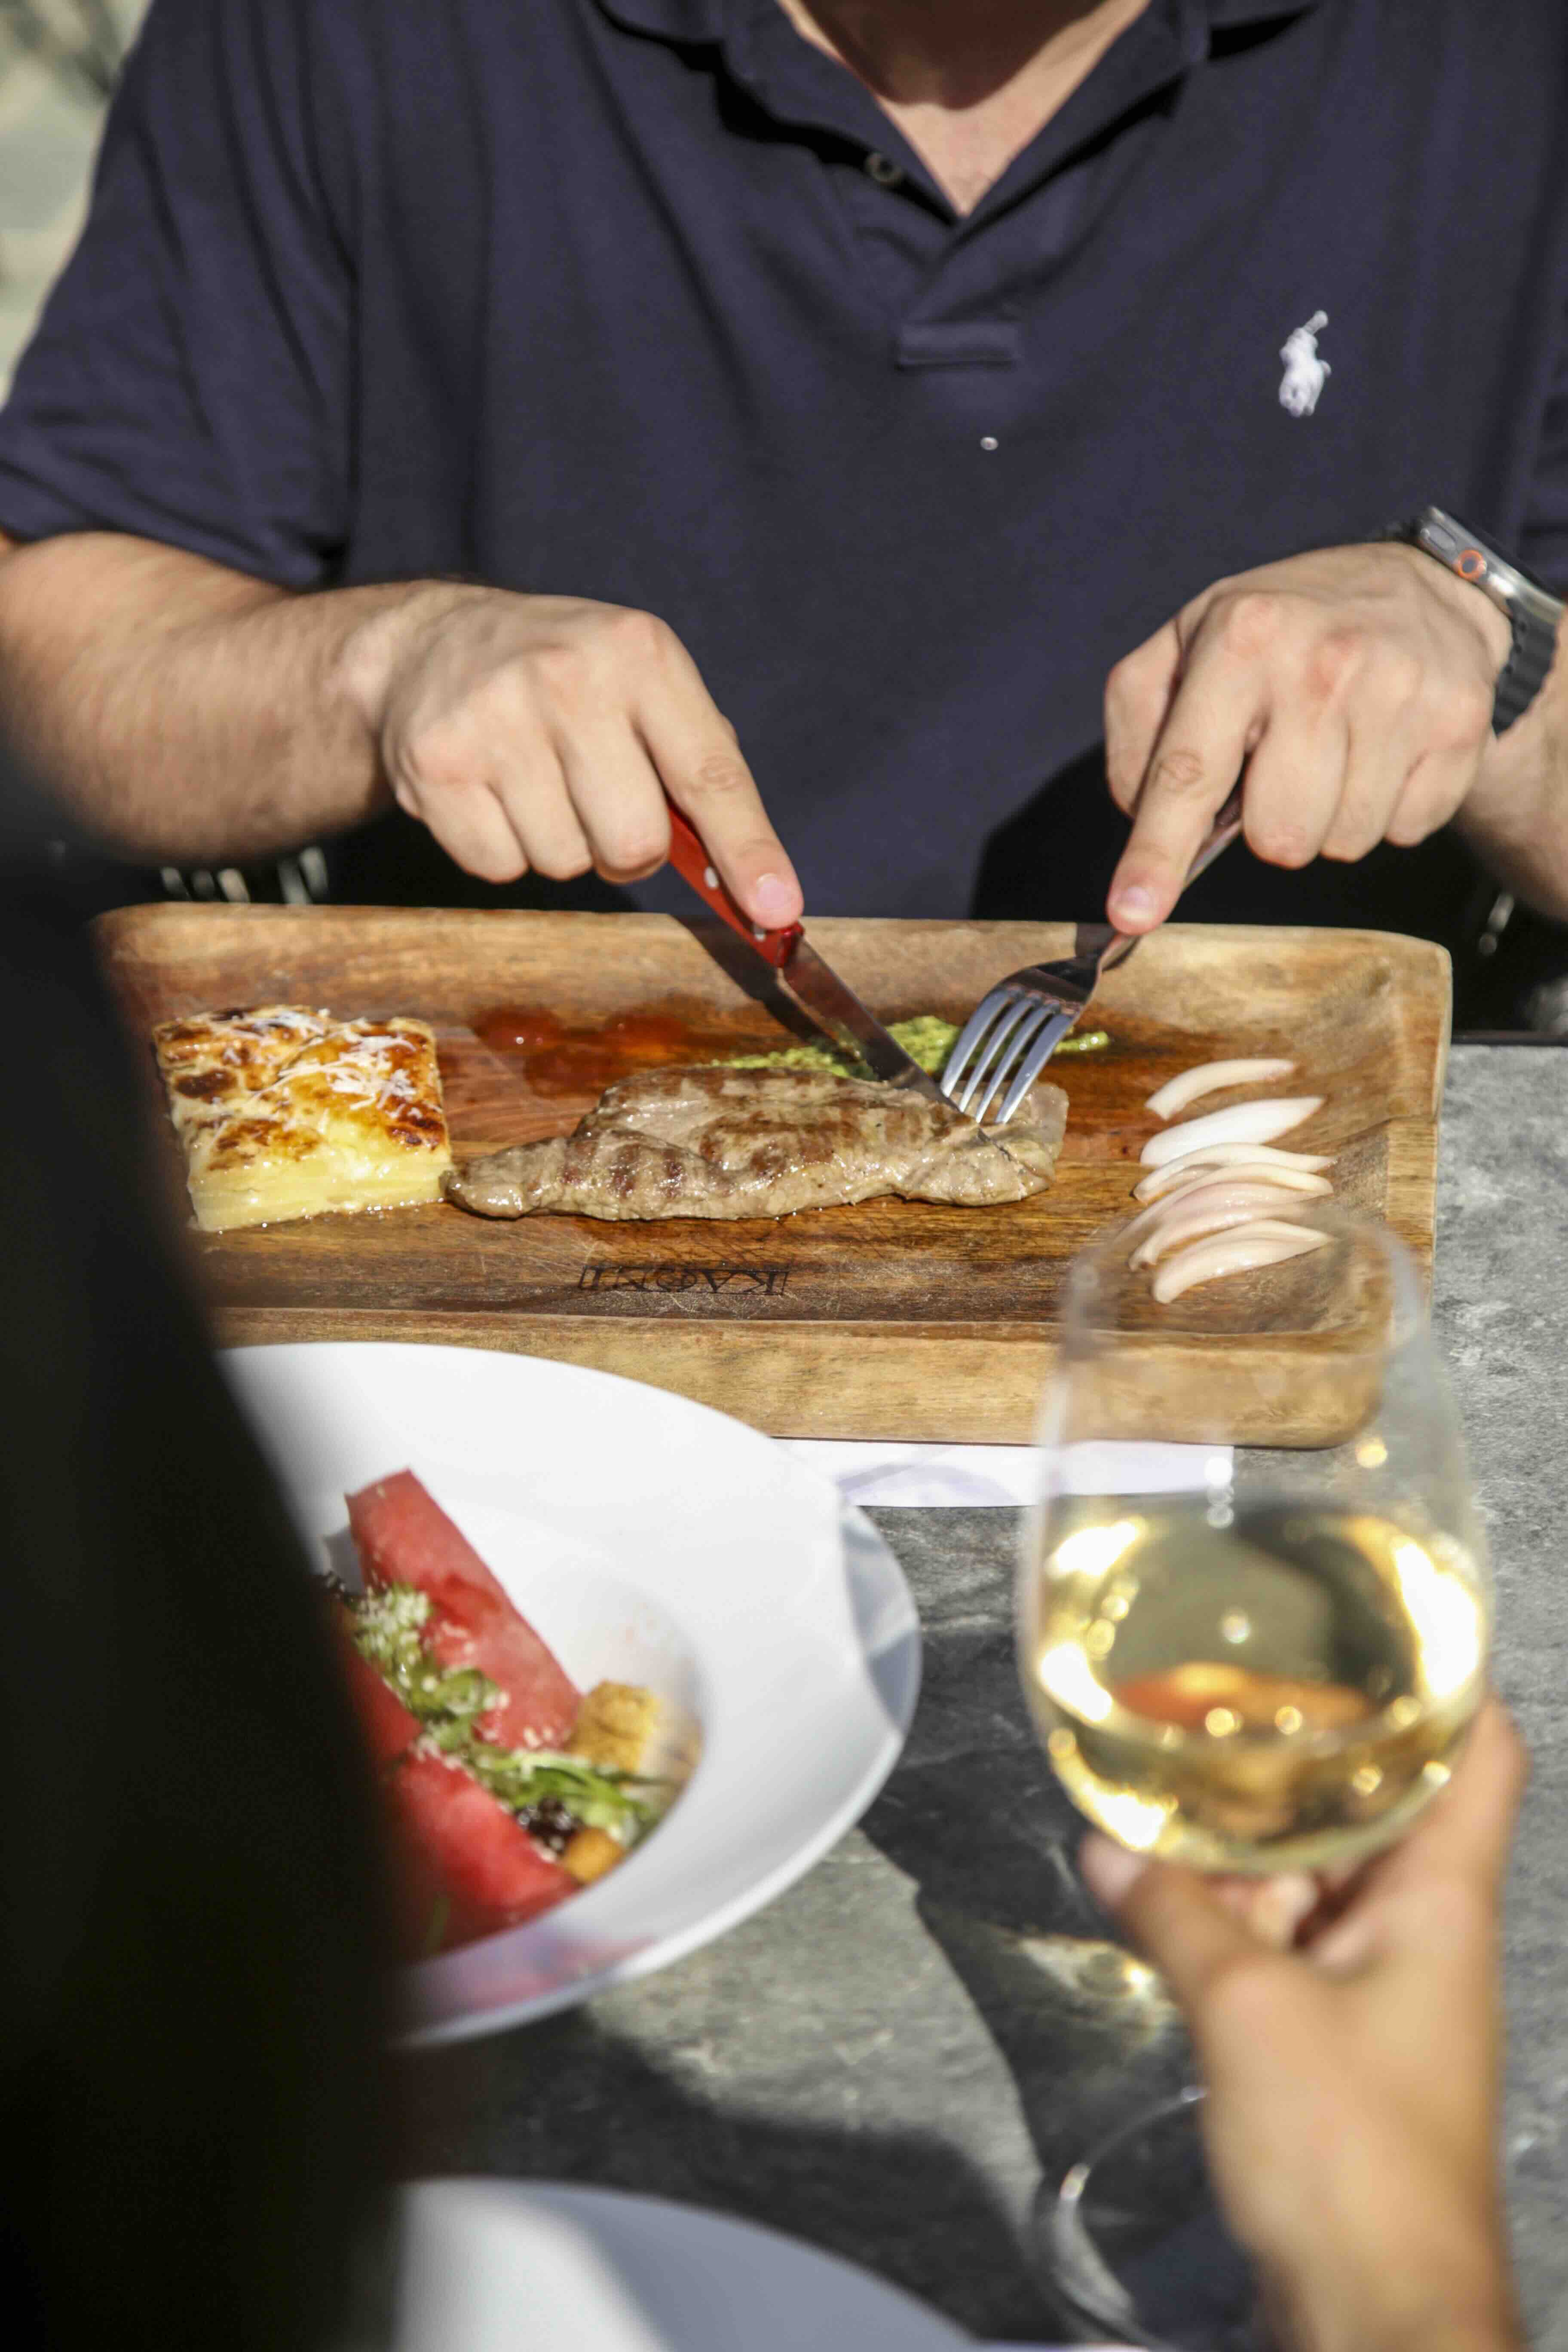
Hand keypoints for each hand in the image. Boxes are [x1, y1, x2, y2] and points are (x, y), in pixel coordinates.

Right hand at [339, 585, 801, 926]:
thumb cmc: (566, 681)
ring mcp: (495, 720)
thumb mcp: (642, 683)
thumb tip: (759, 882)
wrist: (432, 645)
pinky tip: (492, 794)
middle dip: (630, 850)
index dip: (747, 850)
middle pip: (635, 841)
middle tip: (602, 804)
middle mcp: (568, 678)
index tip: (778, 908)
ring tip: (537, 784)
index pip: (709, 773)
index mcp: (639, 653)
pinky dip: (504, 850)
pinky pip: (500, 868)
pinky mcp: (436, 766)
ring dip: (563, 846)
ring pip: (565, 863)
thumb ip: (701, 765)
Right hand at [1081, 1700, 1527, 2351]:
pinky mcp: (1343, 2043)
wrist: (1379, 2312)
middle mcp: (1425, 1932)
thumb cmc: (1354, 2158)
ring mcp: (1387, 1990)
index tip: (1377, 1623)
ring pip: (1326, 1879)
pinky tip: (1165, 1893)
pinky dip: (1238, 1916)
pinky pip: (1294, 1946)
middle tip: (1224, 1698)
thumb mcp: (1246, 2011)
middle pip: (1383, 1808)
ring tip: (1168, 1793)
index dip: (1446, 1680)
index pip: (1479, 1755)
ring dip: (1254, 1846)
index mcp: (1441, 1901)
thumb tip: (1108, 1847)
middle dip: (1304, 1761)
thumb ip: (1174, 1916)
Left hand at [1103, 545, 1511, 931]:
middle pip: (1278, 836)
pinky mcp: (1459, 725)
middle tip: (1280, 768)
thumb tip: (1140, 818)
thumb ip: (1140, 730)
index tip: (1131, 914)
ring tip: (1335, 753)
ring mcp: (1400, 694)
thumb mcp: (1185, 644)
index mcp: (1242, 638)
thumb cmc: (1283, 631)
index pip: (1189, 772)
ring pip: (1343, 843)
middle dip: (1270, 825)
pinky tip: (1383, 752)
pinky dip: (1387, 809)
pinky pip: (1404, 830)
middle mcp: (1323, 664)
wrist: (1420, 588)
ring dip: (1329, 819)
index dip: (1156, 854)